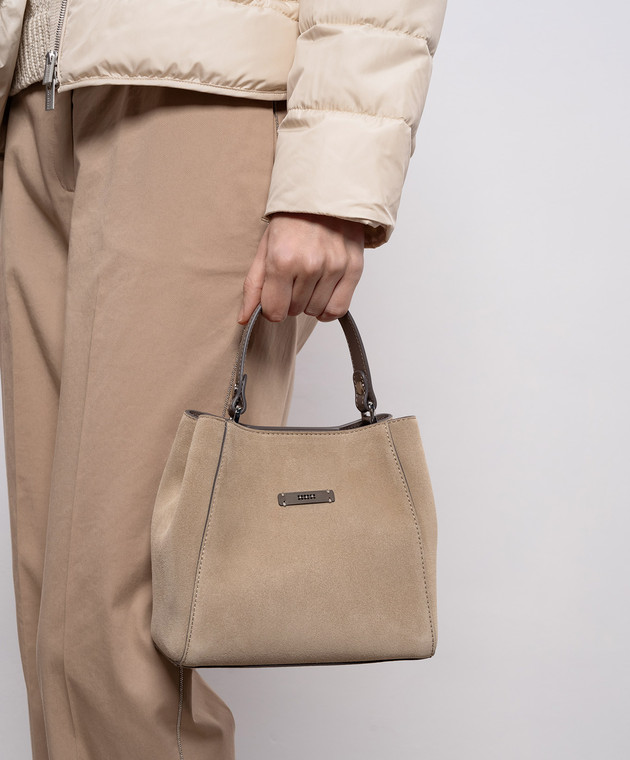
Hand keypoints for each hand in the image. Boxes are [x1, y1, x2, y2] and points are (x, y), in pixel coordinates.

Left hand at [237, 212, 364, 323]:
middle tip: (293, 278)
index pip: (275, 310)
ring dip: (310, 302)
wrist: (325, 194)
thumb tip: (244, 318)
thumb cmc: (293, 220)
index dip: (272, 306)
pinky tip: (323, 295)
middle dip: (290, 300)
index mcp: (282, 259)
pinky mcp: (354, 269)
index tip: (275, 295)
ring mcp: (334, 267)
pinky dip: (328, 308)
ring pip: (315, 311)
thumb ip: (254, 286)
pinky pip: (338, 309)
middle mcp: (310, 265)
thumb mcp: (265, 248)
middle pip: (295, 311)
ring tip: (309, 280)